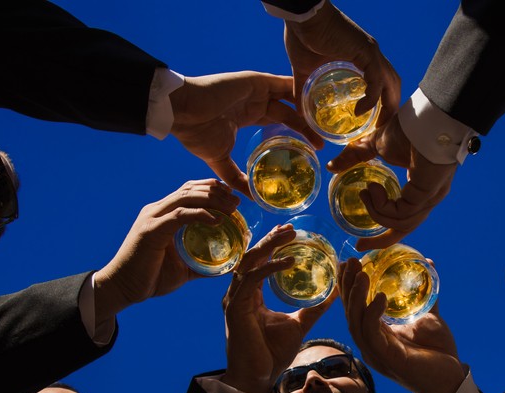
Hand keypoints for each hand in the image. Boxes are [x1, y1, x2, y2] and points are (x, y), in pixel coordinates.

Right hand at [93, 180, 238, 322]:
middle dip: (216, 191)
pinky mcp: (151, 230)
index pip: (188, 191)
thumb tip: (227, 266)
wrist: (123, 288)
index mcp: (163, 215)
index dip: (211, 188)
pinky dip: (200, 215)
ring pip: (186, 197)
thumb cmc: (151, 278)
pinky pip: (180, 215)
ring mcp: (152, 218)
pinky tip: (217, 220)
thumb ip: (202, 263)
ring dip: (212, 199)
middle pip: (190, 189)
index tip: (232, 196)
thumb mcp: (183, 268)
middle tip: (237, 200)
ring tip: (232, 208)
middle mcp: (157, 211)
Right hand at [169, 72, 323, 196]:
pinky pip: (285, 84)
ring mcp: (256, 89)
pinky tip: (314, 106)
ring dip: (307, 111)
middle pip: (289, 112)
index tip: (310, 149)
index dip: (295, 133)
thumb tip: (249, 200)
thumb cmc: (195, 133)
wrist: (182, 112)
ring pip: (290, 98)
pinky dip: (300, 93)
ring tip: (322, 129)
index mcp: (247, 114)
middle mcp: (255, 100)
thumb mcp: (219, 161)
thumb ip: (235, 178)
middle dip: (306, 127)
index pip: (279, 121)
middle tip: (322, 144)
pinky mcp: (256, 81)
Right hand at [220, 225, 335, 392]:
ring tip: (289, 235)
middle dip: (271, 240)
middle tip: (291, 227)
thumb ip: (315, 307)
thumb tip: (336, 292)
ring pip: (249, 262)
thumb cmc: (273, 353)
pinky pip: (252, 280)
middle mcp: (240, 294)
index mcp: (251, 295)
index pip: (259, 262)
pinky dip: (270, 268)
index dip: (272, 245)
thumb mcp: (300, 324)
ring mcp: (235, 300)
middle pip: (252, 256)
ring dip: (269, 246)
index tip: (290, 232)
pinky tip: (289, 262)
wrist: (258, 377)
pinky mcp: (235, 309)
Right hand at [283, 2, 399, 126]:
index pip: (382, 80)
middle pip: (392, 83)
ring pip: (390, 83)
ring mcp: (371, 51)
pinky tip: (361, 111)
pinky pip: (376, 81)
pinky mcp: (366, 52)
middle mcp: (372, 53)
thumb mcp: (304, 69)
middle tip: (379, 128)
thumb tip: (299, 110)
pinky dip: (372, 98)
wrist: (301, 15)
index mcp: (362, 55)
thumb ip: (303, 89)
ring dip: (387, 106)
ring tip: (376, 125)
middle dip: (390, 107)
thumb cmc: (303, 35)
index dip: (382, 101)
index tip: (372, 121)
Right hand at [329, 115, 456, 249]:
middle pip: (405, 230)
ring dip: (376, 212)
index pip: (405, 218)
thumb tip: (331, 166)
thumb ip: (355, 157)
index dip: (384, 229)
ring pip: (400, 223)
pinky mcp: (426, 195)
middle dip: (381, 240)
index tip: (362, 240)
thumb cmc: (408, 127)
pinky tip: (373, 189)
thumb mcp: (375, 144)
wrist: (423, 117)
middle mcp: (428, 197)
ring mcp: (430, 198)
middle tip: (359, 246)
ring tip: (365, 192)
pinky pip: (400, 214)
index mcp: (421, 188)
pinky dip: (382, 207)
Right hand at [339, 258, 465, 392]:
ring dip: (357, 298)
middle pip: (350, 313)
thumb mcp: (428, 317)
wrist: (451, 379)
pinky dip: (372, 315)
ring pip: (356, 323)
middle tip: (350, 262)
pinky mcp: (387, 360)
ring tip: (362, 274)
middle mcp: (371, 345)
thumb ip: (425, 294)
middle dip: (347, 287)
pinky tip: (379, 297)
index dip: (349, 286)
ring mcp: (376, 354)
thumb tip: (429, 263)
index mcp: (376, 335)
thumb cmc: (438, 352)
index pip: (355, 308)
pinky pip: (373, 335)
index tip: (348, 262)